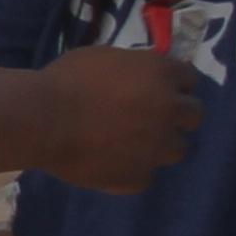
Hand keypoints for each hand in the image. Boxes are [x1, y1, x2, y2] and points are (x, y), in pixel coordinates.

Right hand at [29, 44, 205, 196]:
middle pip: (194, 115)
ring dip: (158, 145)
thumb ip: (132, 71)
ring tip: (128, 145)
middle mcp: (170, 109)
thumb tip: (138, 80)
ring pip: (176, 149)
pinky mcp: (140, 177)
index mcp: (161, 74)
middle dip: (175, 116)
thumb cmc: (64, 81)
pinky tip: (106, 162)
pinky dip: (130, 169)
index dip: (172, 85)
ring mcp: (158, 147)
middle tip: (148, 118)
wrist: (41, 121)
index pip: (188, 79)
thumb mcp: (103, 59)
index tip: (155, 90)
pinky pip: (144, 174)